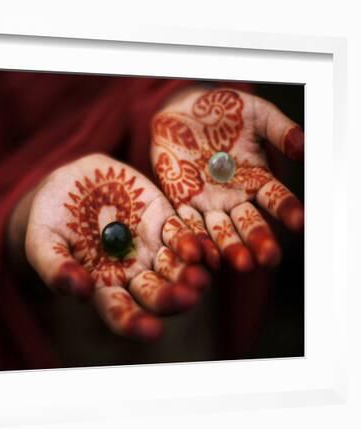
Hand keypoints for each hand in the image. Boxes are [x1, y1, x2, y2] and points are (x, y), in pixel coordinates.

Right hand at [22, 154, 209, 340]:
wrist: (69, 183)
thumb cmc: (50, 220)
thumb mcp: (41, 242)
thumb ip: (55, 268)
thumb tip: (80, 293)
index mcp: (102, 286)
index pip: (120, 311)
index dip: (135, 323)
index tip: (151, 331)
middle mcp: (132, 272)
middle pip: (156, 293)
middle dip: (171, 298)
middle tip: (185, 297)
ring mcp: (150, 246)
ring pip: (175, 267)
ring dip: (189, 274)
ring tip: (198, 278)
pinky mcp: (161, 218)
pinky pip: (181, 233)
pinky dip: (192, 242)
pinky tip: (199, 249)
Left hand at [150, 86, 303, 271]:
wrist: (182, 110)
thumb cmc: (222, 111)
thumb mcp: (255, 114)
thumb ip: (279, 130)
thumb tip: (303, 147)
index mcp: (257, 179)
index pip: (276, 198)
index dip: (287, 209)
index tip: (298, 222)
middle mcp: (235, 197)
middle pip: (250, 223)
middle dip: (259, 240)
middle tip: (268, 258)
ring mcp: (208, 202)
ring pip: (221, 230)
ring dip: (230, 247)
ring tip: (241, 262)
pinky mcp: (181, 201)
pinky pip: (188, 222)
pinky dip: (195, 238)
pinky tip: (203, 253)